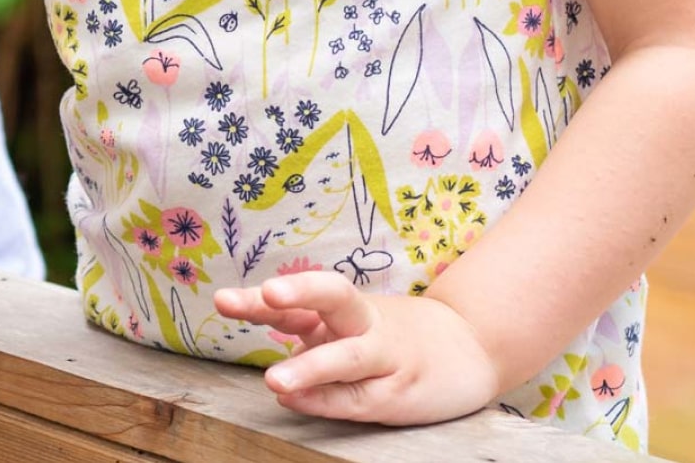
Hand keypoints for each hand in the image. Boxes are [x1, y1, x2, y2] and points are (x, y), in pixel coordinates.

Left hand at [212, 272, 502, 425]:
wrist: (471, 348)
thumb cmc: (390, 335)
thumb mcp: (343, 319)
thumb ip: (297, 316)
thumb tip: (236, 303)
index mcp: (345, 307)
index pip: (300, 296)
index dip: (262, 300)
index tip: (222, 301)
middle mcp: (363, 324)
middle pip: (336, 298)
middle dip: (302, 293)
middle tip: (269, 294)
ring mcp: (384, 357)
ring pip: (349, 356)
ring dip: (312, 367)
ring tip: (275, 381)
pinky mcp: (396, 394)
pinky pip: (357, 399)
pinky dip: (326, 400)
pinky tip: (295, 400)